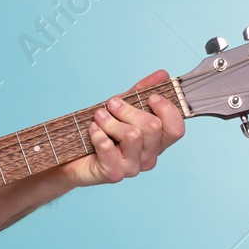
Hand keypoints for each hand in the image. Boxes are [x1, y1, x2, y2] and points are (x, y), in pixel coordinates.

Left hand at [63, 70, 185, 187]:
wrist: (73, 159)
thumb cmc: (102, 132)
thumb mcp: (122, 108)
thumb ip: (141, 92)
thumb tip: (162, 74)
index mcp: (156, 143)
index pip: (176, 129)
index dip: (167, 109)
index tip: (150, 97)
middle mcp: (148, 157)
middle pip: (152, 127)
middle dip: (128, 109)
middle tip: (111, 104)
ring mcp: (132, 168)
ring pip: (132, 135)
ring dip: (110, 120)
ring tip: (98, 117)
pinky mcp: (114, 174)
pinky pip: (108, 146)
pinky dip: (97, 133)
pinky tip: (92, 130)